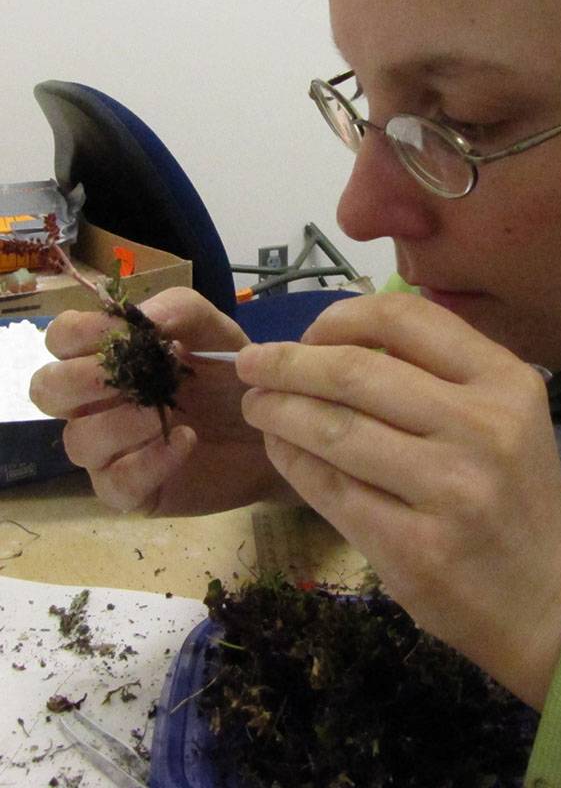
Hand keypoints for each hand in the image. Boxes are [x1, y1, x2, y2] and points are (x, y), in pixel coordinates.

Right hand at [29, 287, 291, 514]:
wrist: (273, 429)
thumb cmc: (233, 378)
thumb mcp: (216, 331)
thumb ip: (181, 310)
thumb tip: (145, 318)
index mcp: (107, 359)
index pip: (62, 339)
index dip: (81, 332)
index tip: (126, 333)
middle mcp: (96, 404)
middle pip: (47, 390)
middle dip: (82, 380)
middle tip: (132, 378)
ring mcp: (109, 450)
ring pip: (78, 439)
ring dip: (120, 422)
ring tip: (167, 413)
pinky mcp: (132, 490)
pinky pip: (116, 481)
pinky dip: (149, 460)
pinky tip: (187, 441)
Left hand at [236, 292, 560, 709]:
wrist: (548, 597)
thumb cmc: (516, 493)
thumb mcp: (505, 414)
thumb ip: (439, 374)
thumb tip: (336, 343)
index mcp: (505, 381)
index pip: (405, 318)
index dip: (341, 318)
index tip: (310, 334)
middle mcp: (481, 426)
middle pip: (356, 372)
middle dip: (288, 363)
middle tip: (253, 364)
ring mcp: (449, 490)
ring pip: (335, 430)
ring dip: (279, 411)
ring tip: (258, 405)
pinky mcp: (414, 548)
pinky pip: (332, 490)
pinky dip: (293, 462)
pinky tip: (280, 450)